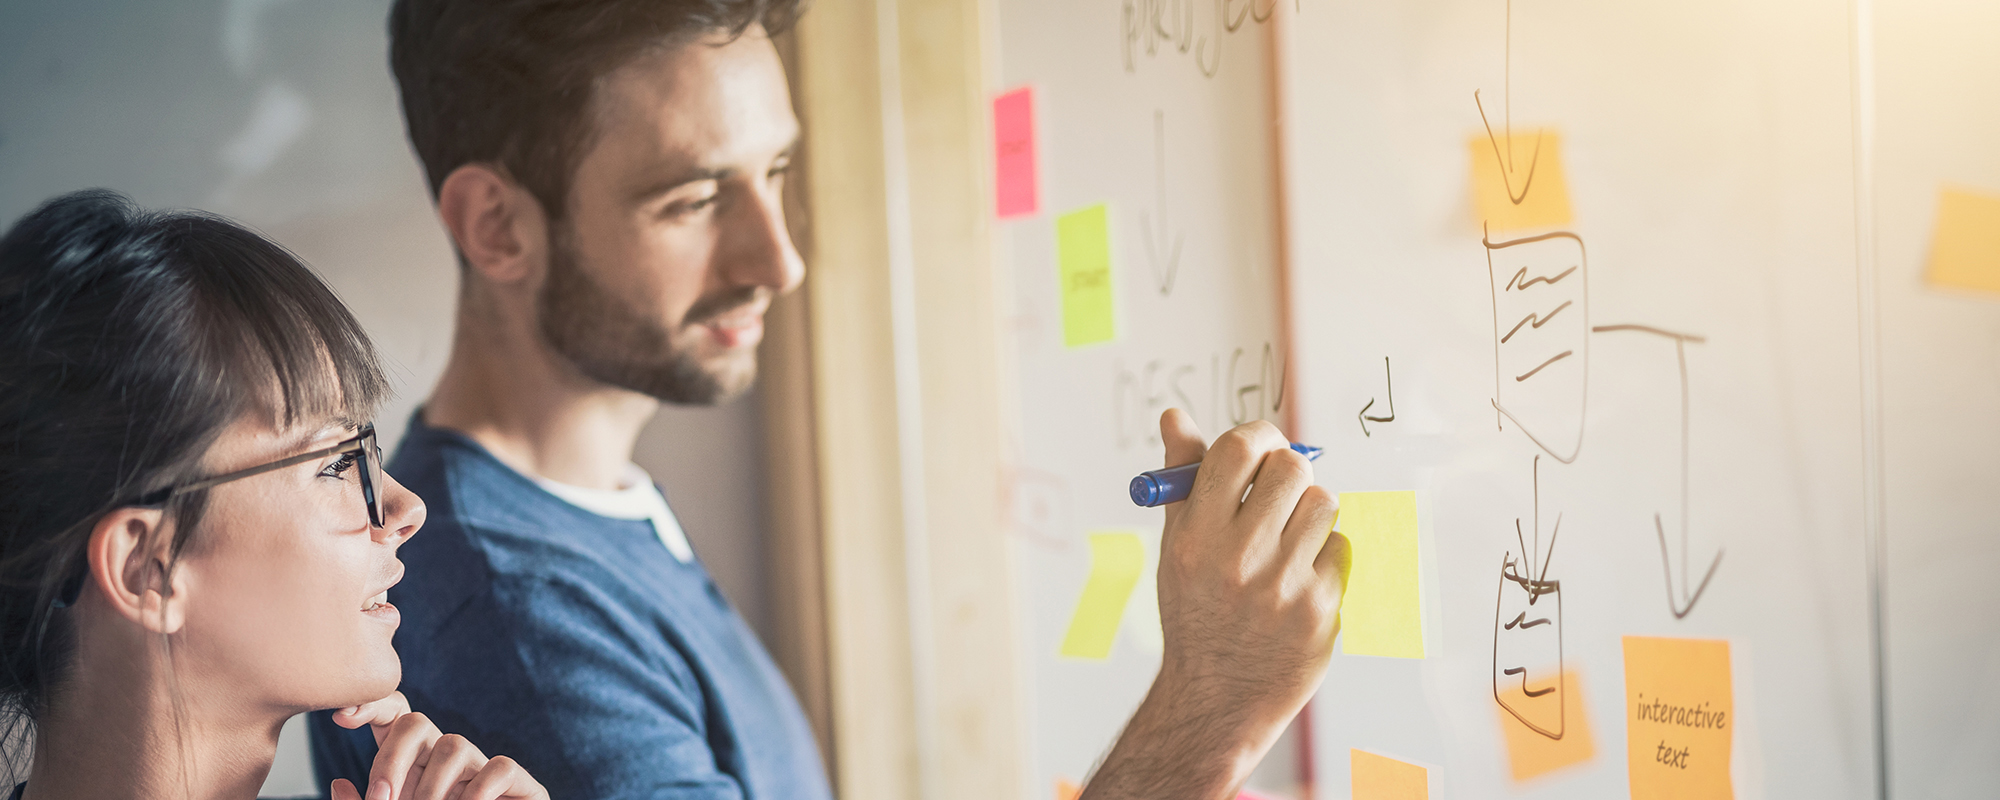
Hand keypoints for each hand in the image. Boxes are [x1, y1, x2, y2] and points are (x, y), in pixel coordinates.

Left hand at [328, 692, 548, 799]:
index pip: (395, 715)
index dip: (372, 704)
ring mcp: (480, 768)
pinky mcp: (516, 783)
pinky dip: (479, 793)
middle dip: (392, 757)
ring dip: (432, 787)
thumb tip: (338, 783)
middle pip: (416, 723)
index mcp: (413, 765)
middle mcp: (444, 760)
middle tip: (382, 798)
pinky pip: (499, 768)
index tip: (342, 718)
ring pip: (453, 745)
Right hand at [1083, 410, 1350, 799]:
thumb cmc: (1196, 611)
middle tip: (1279, 493)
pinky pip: (1340, 549)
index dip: (1258, 437)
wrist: (1217, 696)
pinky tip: (1298, 581)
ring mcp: (1284, 585)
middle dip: (1289, 473)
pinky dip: (1324, 557)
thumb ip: (1183, 479)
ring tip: (1286, 542)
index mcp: (1196, 536)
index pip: (1238, 450)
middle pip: (1292, 469)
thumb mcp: (1176, 545)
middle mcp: (1239, 558)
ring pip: (1325, 504)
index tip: (1262, 448)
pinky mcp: (1321, 608)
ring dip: (1310, 514)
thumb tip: (1175, 416)